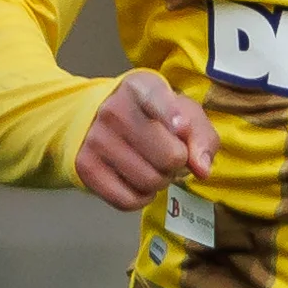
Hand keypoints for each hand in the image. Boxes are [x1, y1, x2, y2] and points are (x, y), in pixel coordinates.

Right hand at [74, 71, 217, 211]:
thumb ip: (201, 136)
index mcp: (140, 87)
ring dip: (161, 181)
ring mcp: (96, 139)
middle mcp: (113, 110)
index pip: (156, 99)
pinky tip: (139, 182)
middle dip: (178, 163)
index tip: (181, 127)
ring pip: (150, 181)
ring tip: (153, 166)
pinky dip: (141, 198)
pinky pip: (127, 200)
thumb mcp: (181, 112)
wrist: (96, 119)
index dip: (172, 115)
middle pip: (169, 157)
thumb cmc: (151, 116)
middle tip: (170, 156)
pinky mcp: (85, 167)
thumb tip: (202, 169)